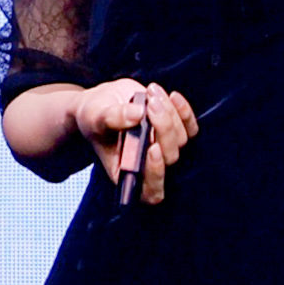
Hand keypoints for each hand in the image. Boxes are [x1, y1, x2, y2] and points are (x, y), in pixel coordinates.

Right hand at [74, 79, 195, 203]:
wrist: (103, 102)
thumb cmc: (94, 117)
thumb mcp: (95, 117)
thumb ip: (113, 118)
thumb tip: (137, 114)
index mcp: (127, 172)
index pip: (150, 190)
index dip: (156, 173)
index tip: (152, 148)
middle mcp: (148, 164)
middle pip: (170, 157)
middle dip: (163, 128)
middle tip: (150, 105)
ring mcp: (163, 148)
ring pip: (181, 138)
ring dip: (169, 113)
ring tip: (150, 94)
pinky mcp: (174, 132)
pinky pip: (190, 127)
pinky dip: (183, 111)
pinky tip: (171, 96)